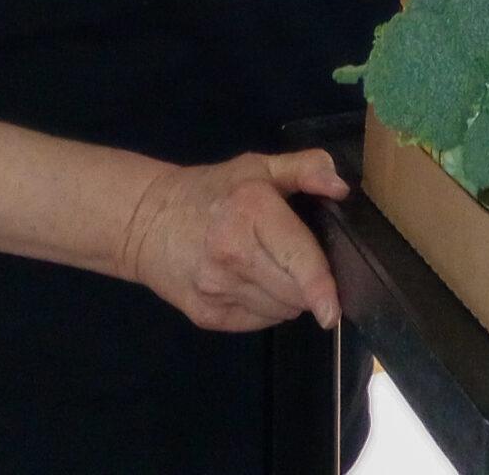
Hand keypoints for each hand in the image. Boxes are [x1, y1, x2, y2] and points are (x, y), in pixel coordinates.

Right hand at [118, 150, 347, 332]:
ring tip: (276, 270)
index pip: (297, 260)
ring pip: (277, 311)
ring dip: (290, 299)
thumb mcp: (259, 167)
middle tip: (303, 265)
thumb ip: (306, 168)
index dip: (321, 287)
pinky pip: (256, 322)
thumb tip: (342, 187)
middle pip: (292, 293)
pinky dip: (267, 309)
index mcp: (252, 213)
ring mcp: (215, 289)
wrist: (147, 221)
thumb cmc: (213, 191)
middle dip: (310, 287)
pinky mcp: (205, 314)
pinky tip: (256, 284)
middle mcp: (233, 255)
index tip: (334, 311)